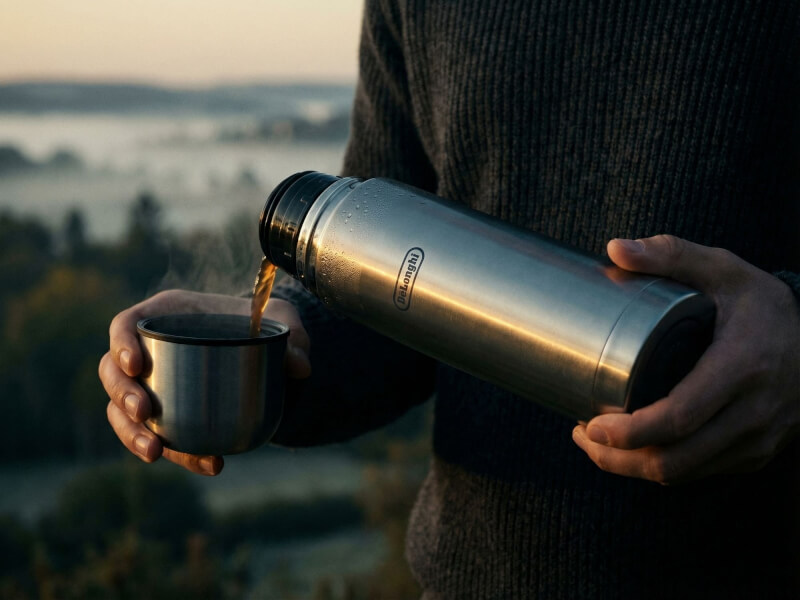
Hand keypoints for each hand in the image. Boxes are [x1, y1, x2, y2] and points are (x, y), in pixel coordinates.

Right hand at [98, 289, 310, 475]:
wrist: (265, 353)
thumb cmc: (263, 324)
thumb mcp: (282, 321)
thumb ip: (294, 337)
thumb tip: (300, 367)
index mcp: (166, 315)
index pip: (125, 324)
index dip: (121, 344)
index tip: (136, 365)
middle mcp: (151, 349)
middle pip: (112, 372)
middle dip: (122, 396)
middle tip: (145, 414)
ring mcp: (154, 385)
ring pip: (122, 412)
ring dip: (132, 435)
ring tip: (156, 452)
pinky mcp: (168, 415)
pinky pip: (159, 436)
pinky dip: (180, 454)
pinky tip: (210, 464)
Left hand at [572, 235, 799, 483]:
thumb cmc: (762, 301)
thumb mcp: (722, 268)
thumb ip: (670, 254)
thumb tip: (615, 248)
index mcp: (742, 366)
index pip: (679, 417)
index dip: (629, 432)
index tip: (587, 425)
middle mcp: (754, 412)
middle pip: (675, 459)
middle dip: (619, 459)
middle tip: (581, 434)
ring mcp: (759, 439)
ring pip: (686, 473)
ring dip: (634, 468)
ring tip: (596, 443)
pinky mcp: (757, 452)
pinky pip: (702, 472)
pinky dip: (663, 467)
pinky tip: (635, 448)